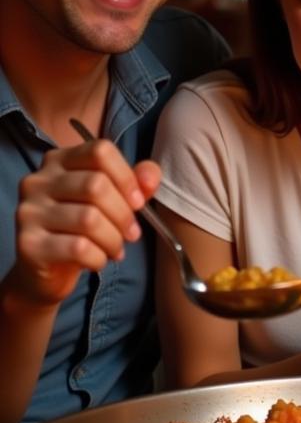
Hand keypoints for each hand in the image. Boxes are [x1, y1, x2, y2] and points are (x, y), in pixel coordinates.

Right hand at [9, 140, 158, 309]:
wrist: (48, 271)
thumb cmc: (83, 230)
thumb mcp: (113, 201)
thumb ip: (135, 183)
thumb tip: (150, 175)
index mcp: (60, 161)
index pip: (100, 151)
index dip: (127, 177)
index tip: (138, 202)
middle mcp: (38, 180)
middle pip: (96, 185)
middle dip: (124, 214)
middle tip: (132, 233)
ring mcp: (29, 211)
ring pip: (89, 218)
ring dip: (113, 239)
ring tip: (115, 248)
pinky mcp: (28, 243)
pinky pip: (78, 247)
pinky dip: (98, 257)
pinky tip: (98, 260)